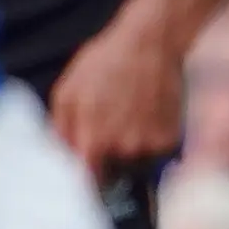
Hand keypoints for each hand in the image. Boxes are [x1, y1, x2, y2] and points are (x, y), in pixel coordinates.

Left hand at [48, 5, 186, 179]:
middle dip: (105, 163)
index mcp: (95, 142)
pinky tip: (146, 114)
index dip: (82, 185)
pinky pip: (156, 154)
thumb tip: (57, 160)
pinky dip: (150, 142)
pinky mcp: (171, 140)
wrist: (153, 42)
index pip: (86, 186)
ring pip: (135, 167)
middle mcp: (125, 150)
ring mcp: (152, 147)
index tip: (82, 180)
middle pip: (111, 178)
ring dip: (129, 153)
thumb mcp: (68, 91)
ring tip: (127, 117)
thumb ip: (60, 132)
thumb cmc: (106, 62)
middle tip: (106, 131)